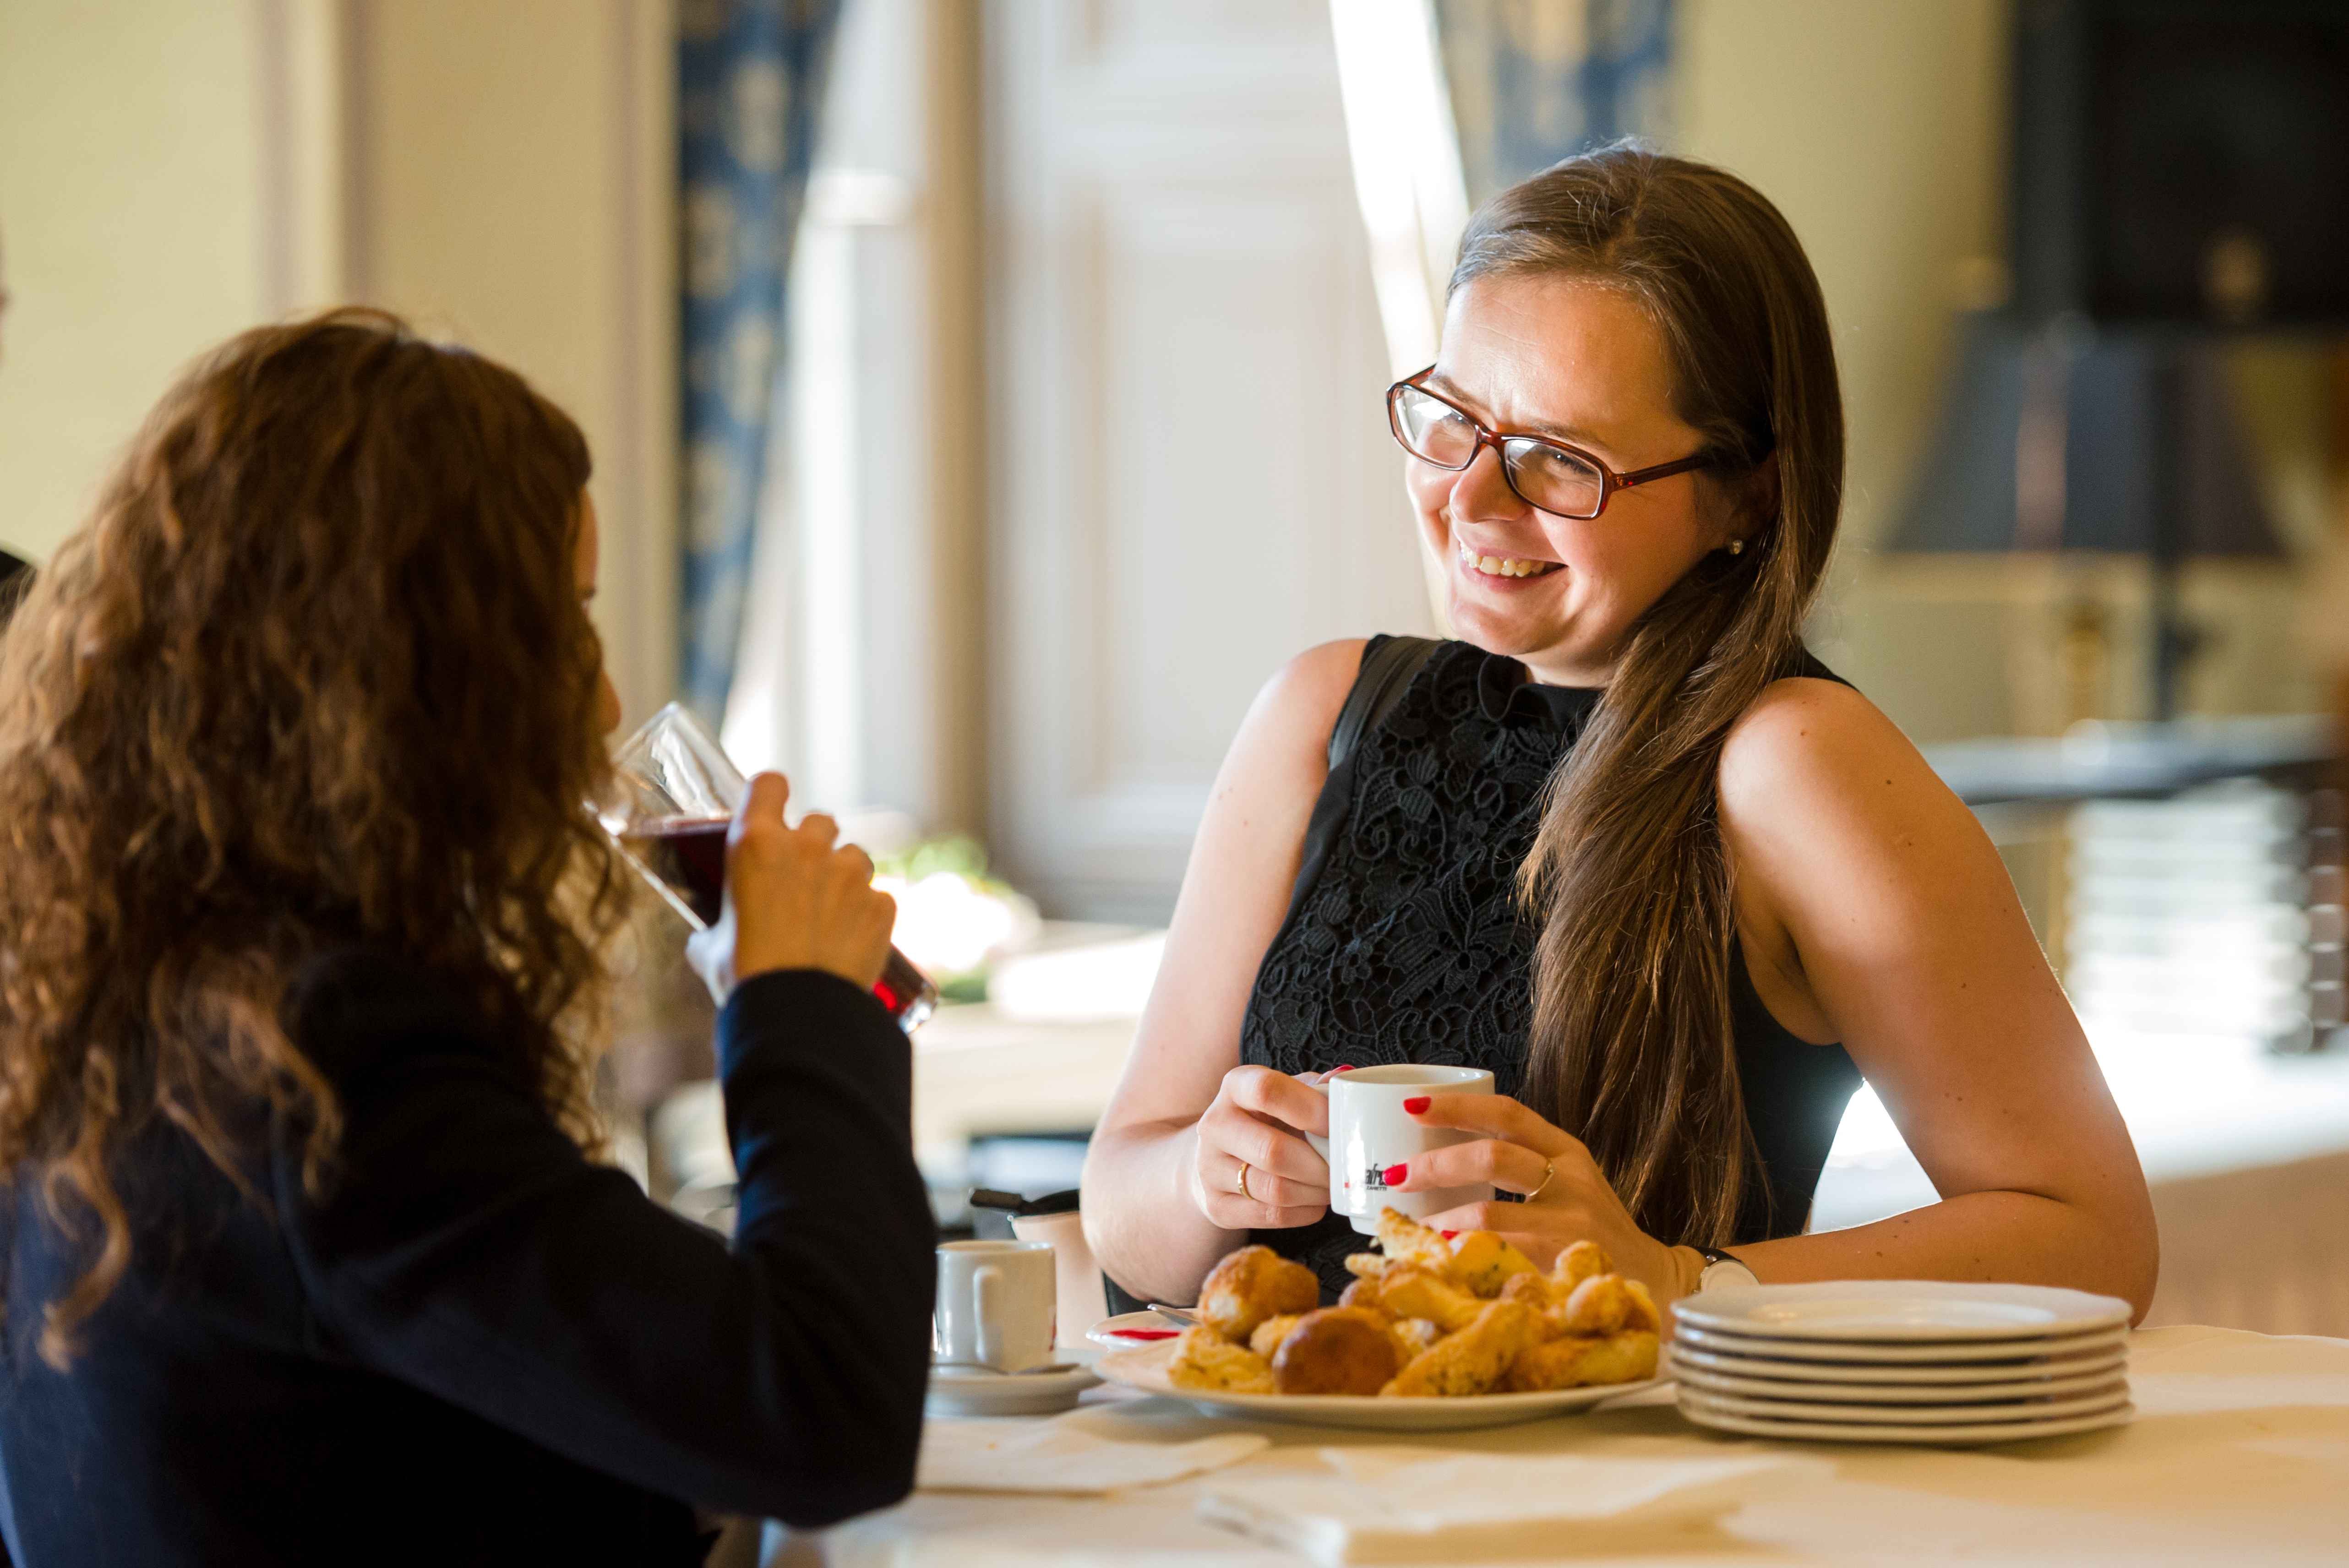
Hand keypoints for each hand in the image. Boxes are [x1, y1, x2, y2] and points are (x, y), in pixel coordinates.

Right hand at [685, 772, 895, 1004]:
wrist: (795, 1013)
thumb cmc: (745, 977)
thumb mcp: (711, 945)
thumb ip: (719, 923)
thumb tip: (716, 935)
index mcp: (756, 844)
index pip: (769, 784)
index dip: (771, 795)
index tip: (773, 809)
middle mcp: (807, 847)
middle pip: (819, 821)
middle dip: (813, 844)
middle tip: (802, 879)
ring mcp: (850, 873)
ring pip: (855, 856)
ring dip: (845, 876)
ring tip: (830, 915)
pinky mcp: (881, 904)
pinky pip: (878, 896)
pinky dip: (867, 913)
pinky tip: (851, 940)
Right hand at [1185, 1065, 1339, 1231]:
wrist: (1219, 1155)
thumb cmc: (1266, 1118)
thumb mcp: (1288, 1093)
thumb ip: (1316, 1088)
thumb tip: (1344, 1082)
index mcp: (1236, 1086)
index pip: (1267, 1091)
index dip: (1310, 1109)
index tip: (1336, 1125)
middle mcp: (1215, 1125)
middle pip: (1272, 1151)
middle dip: (1319, 1164)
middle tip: (1341, 1167)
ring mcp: (1210, 1168)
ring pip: (1275, 1189)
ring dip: (1315, 1191)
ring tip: (1331, 1185)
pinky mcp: (1217, 1206)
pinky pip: (1272, 1216)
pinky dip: (1305, 1211)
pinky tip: (1314, 1201)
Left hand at [1382, 1093, 1691, 1308]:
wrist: (1655, 1280)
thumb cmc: (1590, 1231)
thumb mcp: (1564, 1185)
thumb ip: (1516, 1168)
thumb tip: (1433, 1163)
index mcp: (1566, 1151)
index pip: (1507, 1113)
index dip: (1457, 1106)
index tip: (1412, 1106)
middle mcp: (1572, 1180)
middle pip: (1492, 1155)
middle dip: (1436, 1165)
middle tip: (1397, 1175)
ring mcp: (1572, 1224)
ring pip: (1491, 1213)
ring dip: (1442, 1220)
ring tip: (1412, 1228)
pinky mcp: (1568, 1265)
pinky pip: (1504, 1258)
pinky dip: (1467, 1258)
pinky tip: (1445, 1261)